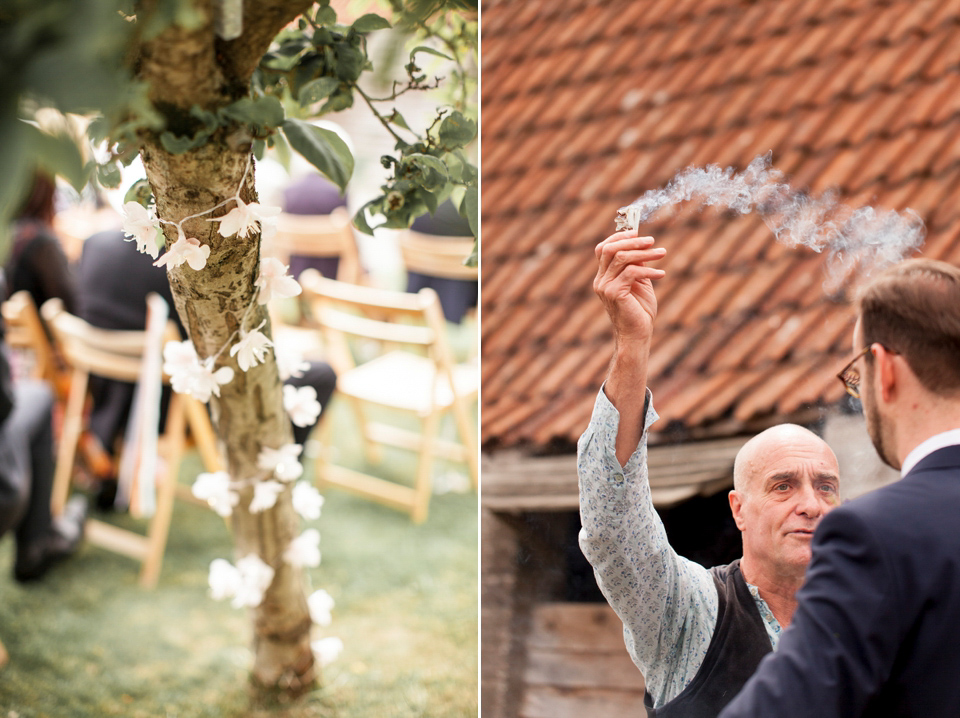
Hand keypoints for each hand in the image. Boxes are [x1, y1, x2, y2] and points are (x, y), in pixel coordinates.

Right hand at [593, 230, 666, 346]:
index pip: (602, 249)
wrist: (637, 334)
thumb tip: (642, 245)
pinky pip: (631, 272)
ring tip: (662, 253)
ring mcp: (605, 287)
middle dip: (631, 241)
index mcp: (603, 277)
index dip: (619, 237)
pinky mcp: (614, 293)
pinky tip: (662, 274)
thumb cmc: (640, 310)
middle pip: (609, 249)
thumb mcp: (640, 282)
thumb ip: (637, 265)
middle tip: (652, 241)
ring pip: (621, 258)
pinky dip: (649, 270)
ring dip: (644, 253)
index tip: (637, 232)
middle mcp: (600, 280)